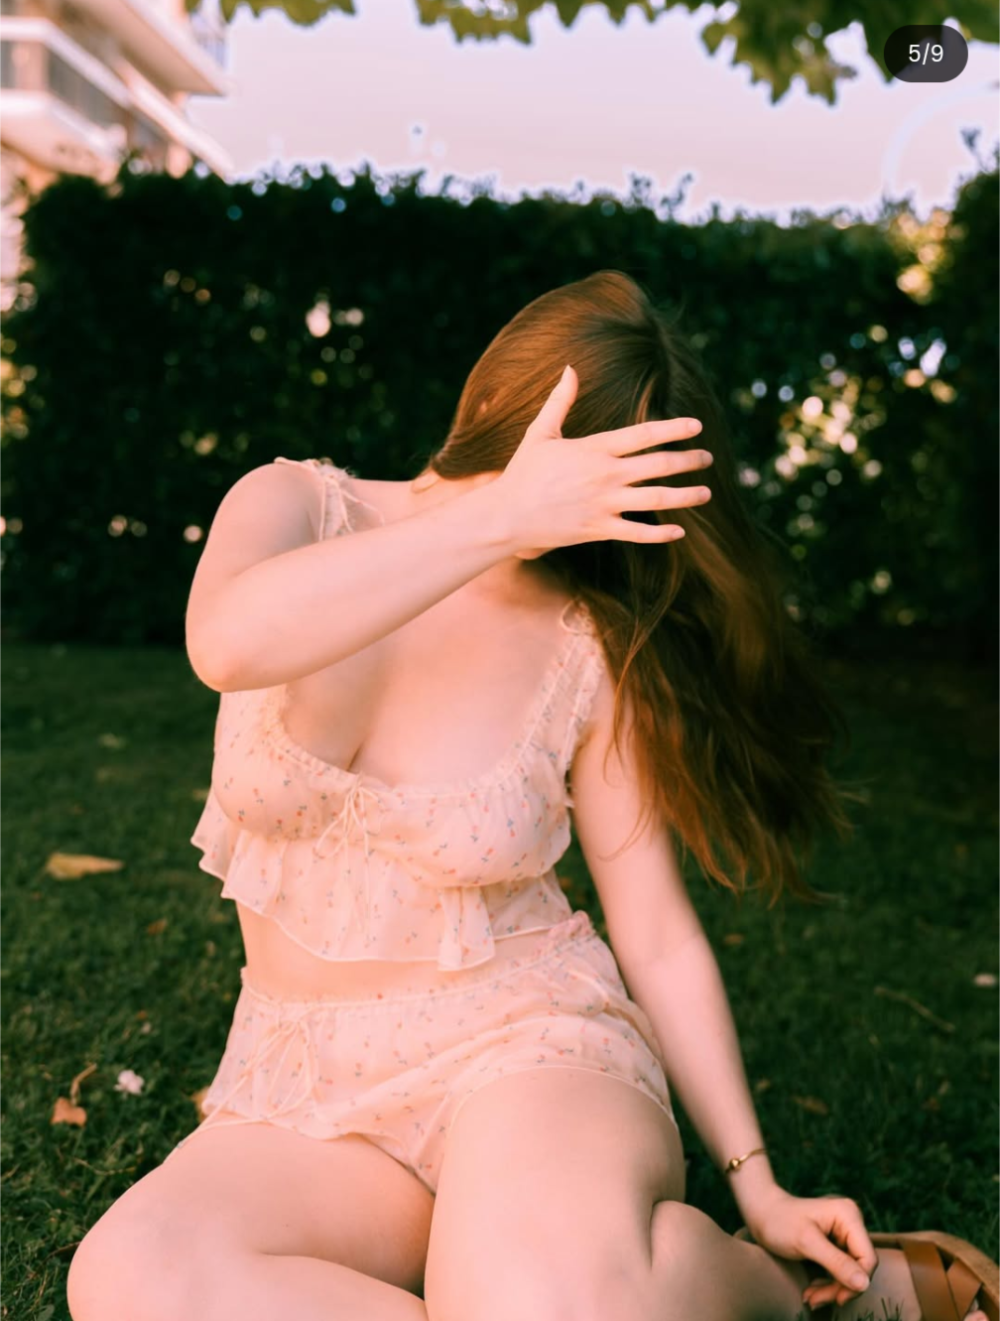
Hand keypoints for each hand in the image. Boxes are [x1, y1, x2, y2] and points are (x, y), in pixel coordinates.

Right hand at [493, 363, 713, 558]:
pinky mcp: (598, 529)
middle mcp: (605, 476)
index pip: (644, 434)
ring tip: (706, 494)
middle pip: (659, 466)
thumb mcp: (540, 432)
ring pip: (656, 500)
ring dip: (686, 496)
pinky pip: (637, 533)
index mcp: (594, 449)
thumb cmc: (524, 472)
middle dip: (689, 461)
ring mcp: (604, 504)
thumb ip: (560, 400)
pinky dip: (660, 534)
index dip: (674, 428)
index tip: (697, 426)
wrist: (507, 515)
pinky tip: (679, 531)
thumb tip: (569, 368)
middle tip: (708, 458)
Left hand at [742, 1186, 879, 1309]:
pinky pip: (839, 1271)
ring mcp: (843, 1234)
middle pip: (859, 1268)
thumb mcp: (806, 1242)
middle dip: (839, 1288)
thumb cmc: (779, 1221)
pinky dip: (826, 1284)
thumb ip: (836, 1262)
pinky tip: (811, 1291)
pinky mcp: (835, 1245)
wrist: (760, 1213)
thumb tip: (865, 1285)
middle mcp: (850, 1223)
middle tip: (814, 1300)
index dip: (857, 1282)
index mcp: (848, 1216)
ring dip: (831, 1290)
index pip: (868, 1258)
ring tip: (809, 1298)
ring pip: (850, 1273)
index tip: (838, 1298)